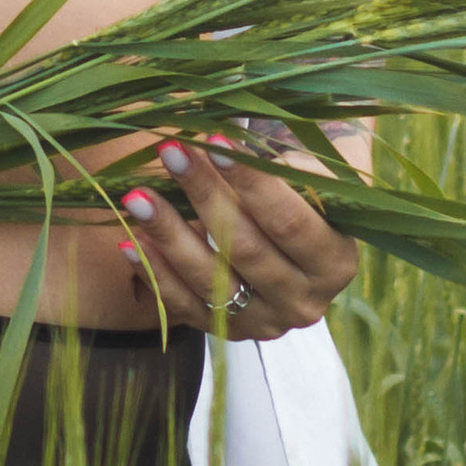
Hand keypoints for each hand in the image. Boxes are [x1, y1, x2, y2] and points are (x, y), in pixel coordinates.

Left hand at [115, 130, 362, 341]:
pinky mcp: (227, 332)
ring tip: (137, 196)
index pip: (290, 222)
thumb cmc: (308, 186)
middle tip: (170, 152)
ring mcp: (265, 323)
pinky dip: (155, 274)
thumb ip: (291, 157)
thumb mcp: (319, 168)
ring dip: (169, 235)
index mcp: (336, 262)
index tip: (215, 140)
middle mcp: (305, 302)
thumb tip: (233, 133)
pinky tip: (129, 241)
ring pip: (210, 281)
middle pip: (246, 250)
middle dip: (204, 196)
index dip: (252, 182)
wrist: (302, 236)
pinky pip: (185, 307)